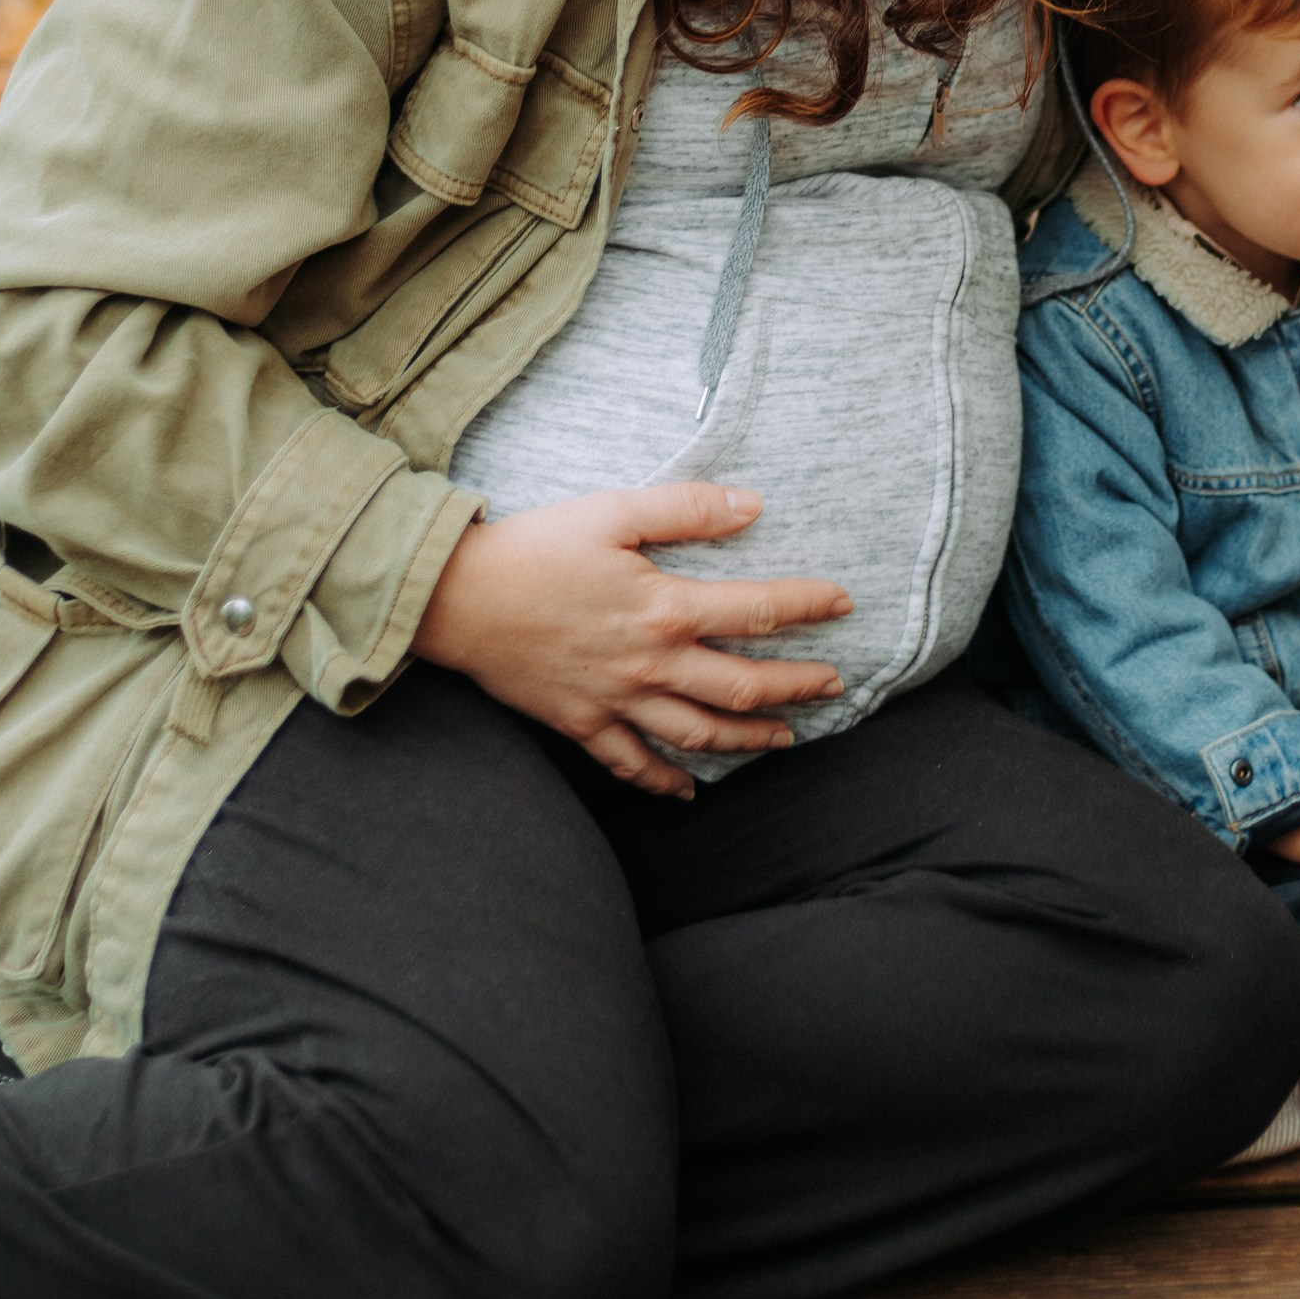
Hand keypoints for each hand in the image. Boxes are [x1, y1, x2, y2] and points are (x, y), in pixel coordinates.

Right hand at [413, 483, 851, 796]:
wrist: (455, 599)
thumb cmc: (535, 548)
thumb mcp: (613, 511)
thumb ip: (686, 508)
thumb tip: (753, 505)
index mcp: (664, 607)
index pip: (757, 612)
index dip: (807, 607)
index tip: (844, 603)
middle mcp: (650, 664)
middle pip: (741, 687)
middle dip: (795, 688)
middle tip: (834, 688)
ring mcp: (616, 701)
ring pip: (698, 735)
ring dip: (748, 741)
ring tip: (786, 739)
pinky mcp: (581, 723)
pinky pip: (631, 765)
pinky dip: (664, 783)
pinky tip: (689, 793)